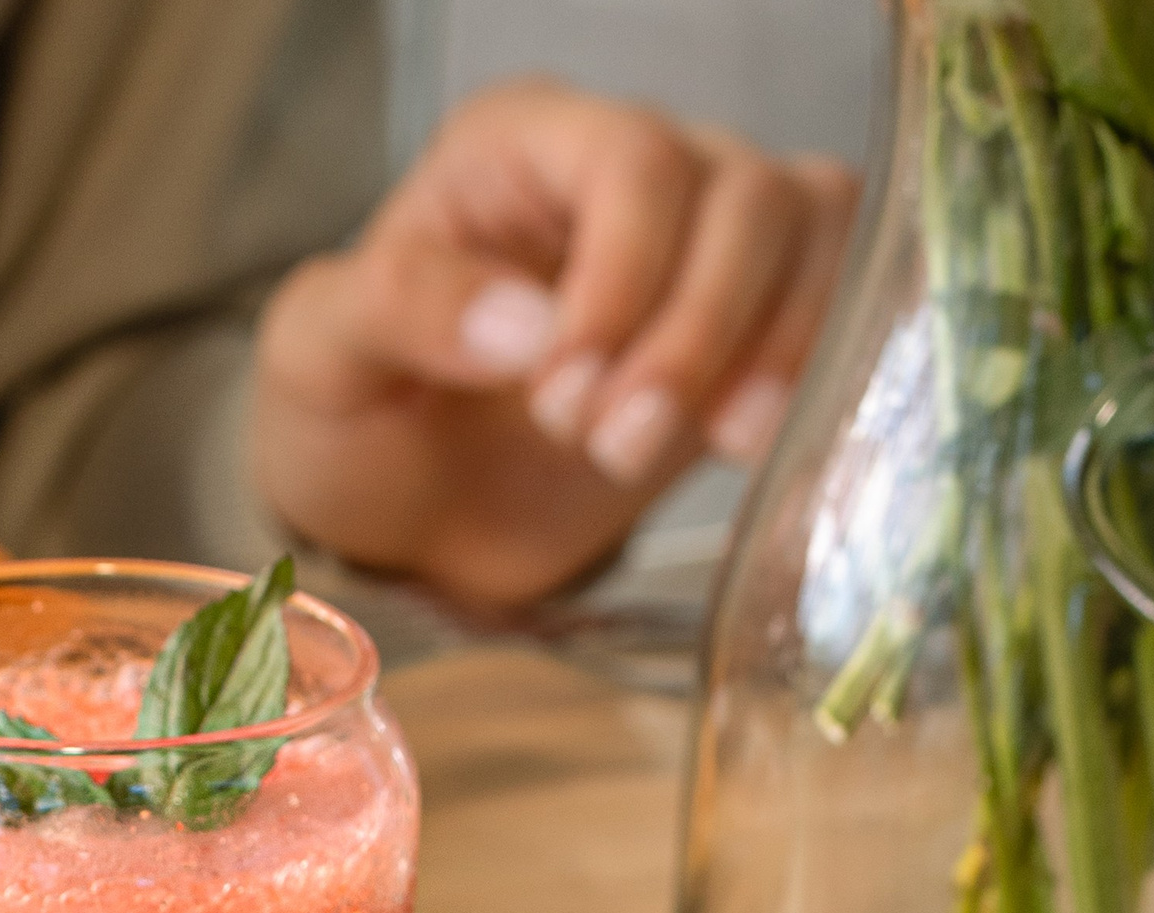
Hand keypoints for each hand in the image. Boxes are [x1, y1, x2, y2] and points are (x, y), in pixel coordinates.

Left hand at [251, 81, 859, 609]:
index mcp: (516, 147)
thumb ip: (400, 308)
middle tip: (606, 447)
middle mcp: (626, 167)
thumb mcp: (318, 357)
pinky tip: (738, 443)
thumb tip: (527, 326)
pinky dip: (805, 368)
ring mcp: (701, 237)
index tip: (561, 399)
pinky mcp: (749, 321)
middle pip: (742, 195)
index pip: (633, 161)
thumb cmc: (358, 421)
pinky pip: (835, 294)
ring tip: (651, 452)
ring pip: (806, 232)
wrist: (407, 524)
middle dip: (687, 337)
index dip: (624, 280)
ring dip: (757, 355)